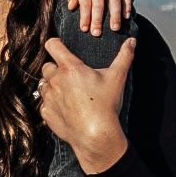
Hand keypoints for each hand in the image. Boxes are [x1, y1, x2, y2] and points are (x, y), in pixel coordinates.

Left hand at [37, 37, 134, 172]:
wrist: (96, 135)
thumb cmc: (106, 105)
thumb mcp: (117, 78)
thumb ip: (124, 57)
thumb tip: (131, 41)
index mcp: (70, 68)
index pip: (52, 45)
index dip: (55, 44)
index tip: (59, 46)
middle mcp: (55, 80)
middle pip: (47, 66)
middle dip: (56, 69)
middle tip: (72, 77)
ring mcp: (48, 97)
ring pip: (44, 85)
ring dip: (52, 86)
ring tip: (69, 94)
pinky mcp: (46, 112)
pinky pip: (44, 103)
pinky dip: (52, 104)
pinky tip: (66, 108)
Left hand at [62, 0, 131, 35]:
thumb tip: (72, 7)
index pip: (84, 1)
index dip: (84, 16)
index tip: (85, 29)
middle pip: (99, 1)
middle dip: (98, 19)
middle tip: (97, 33)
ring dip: (115, 14)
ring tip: (115, 28)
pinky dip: (127, 4)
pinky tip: (126, 16)